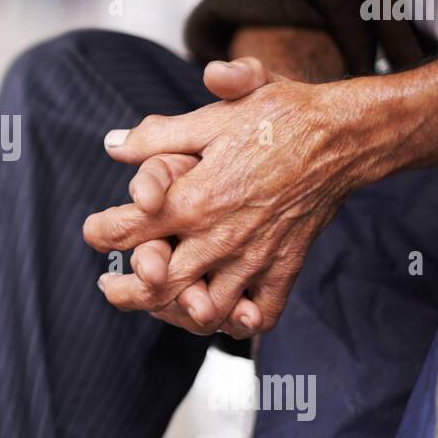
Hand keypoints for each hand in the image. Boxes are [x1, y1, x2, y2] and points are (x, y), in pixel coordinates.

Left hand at [112, 57, 285, 336]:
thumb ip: (157, 135)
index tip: (93, 233)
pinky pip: (261, 314)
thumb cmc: (278, 118)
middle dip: (125, 290)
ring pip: (204, 311)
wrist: (343, 134)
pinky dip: (239, 322)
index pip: (126, 231)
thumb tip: (111, 144)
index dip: (99, 233)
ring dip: (175, 313)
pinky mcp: (285, 268)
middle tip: (110, 283)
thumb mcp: (213, 115)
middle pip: (156, 286)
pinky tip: (222, 312)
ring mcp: (254, 259)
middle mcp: (219, 238)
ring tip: (159, 303)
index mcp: (193, 199)